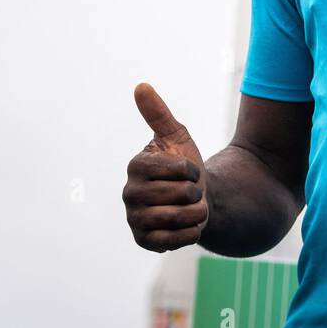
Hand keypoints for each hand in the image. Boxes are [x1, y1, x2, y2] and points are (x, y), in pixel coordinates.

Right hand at [123, 83, 209, 251]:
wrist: (197, 200)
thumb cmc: (185, 167)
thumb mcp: (177, 137)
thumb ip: (158, 113)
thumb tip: (141, 86)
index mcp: (136, 166)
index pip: (178, 169)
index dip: (192, 170)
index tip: (188, 171)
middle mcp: (129, 193)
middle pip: (180, 194)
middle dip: (196, 192)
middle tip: (190, 191)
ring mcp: (134, 219)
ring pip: (178, 217)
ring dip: (196, 212)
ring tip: (192, 208)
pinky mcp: (144, 241)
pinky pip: (173, 240)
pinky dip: (189, 232)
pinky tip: (188, 225)